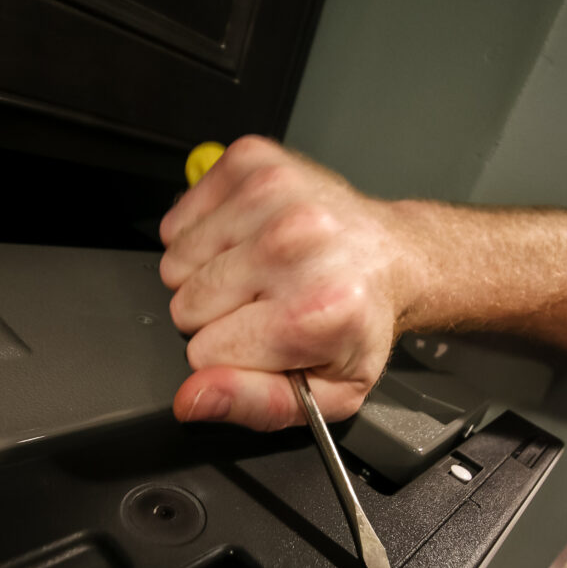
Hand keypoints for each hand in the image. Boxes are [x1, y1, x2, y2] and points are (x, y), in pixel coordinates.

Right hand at [159, 136, 424, 429]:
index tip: (268, 342)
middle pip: (185, 304)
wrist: (391, 257)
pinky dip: (204, 233)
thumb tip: (192, 398)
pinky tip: (246, 241)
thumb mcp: (327, 392)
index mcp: (315, 309)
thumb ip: (255, 404)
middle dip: (217, 315)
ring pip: (175, 261)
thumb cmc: (358, 323)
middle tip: (266, 305)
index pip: (205, 353)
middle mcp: (294, 243)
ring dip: (208, 272)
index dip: (230, 356)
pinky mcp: (252, 163)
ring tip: (260, 273)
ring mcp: (272, 195)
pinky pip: (178, 217)